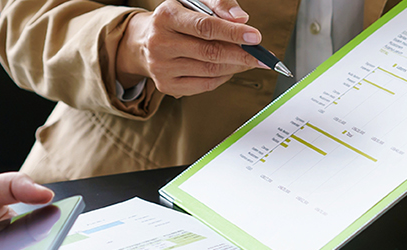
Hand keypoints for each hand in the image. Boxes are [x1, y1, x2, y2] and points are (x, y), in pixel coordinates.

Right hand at [117, 0, 267, 96]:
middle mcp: (159, 43)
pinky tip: (231, 68)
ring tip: (250, 60)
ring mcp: (161, 67)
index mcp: (166, 16)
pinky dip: (224, 77)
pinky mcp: (166, 85)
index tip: (255, 37)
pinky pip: (205, 85)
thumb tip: (242, 19)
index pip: (205, 27)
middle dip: (242, 54)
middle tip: (262, 55)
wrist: (145, 40)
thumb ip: (219, 5)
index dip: (233, 33)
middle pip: (210, 52)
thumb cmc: (177, 19)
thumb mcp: (194, 2)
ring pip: (210, 70)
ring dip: (236, 66)